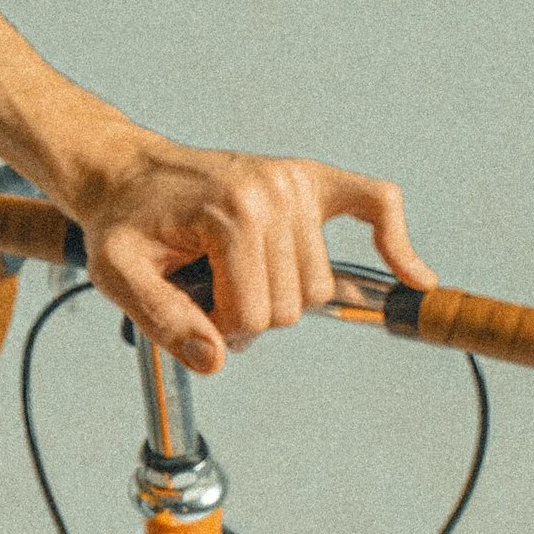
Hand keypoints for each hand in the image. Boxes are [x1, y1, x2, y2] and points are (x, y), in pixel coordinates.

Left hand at [64, 137, 434, 374]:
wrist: (125, 173)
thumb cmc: (124, 221)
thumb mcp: (120, 275)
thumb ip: (163, 320)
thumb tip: (216, 360)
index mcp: (230, 214)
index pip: (254, 316)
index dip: (220, 329)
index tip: (191, 309)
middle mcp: (273, 193)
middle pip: (290, 305)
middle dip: (249, 314)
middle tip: (210, 292)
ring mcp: (296, 183)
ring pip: (318, 285)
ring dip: (280, 295)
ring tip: (235, 272)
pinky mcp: (311, 179)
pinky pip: (375, 203)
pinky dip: (395, 239)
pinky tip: (413, 275)